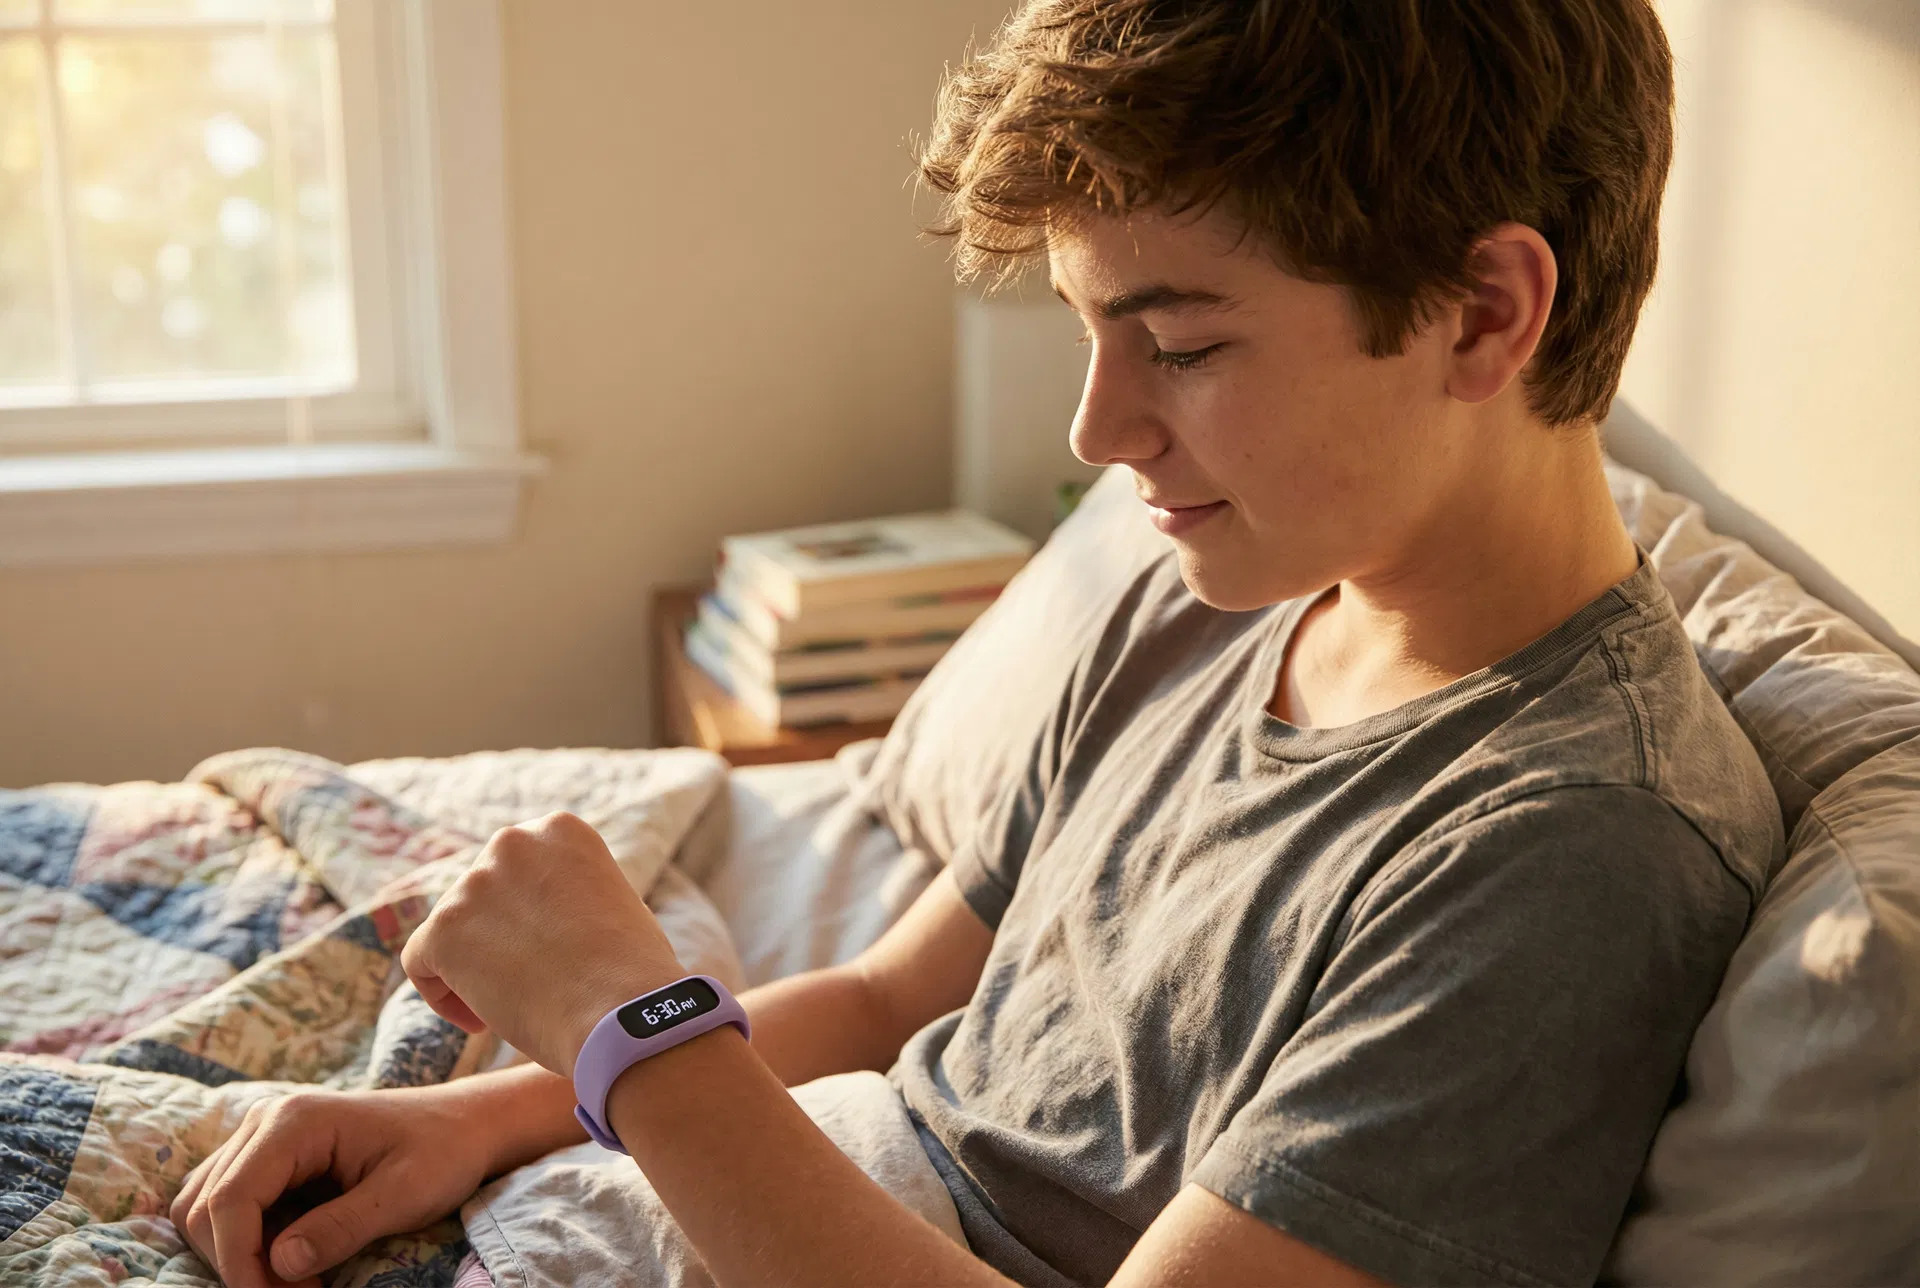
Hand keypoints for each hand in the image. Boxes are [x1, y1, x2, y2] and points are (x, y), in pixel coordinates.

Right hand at [169, 1085, 492, 1287]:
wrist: (463, 1126)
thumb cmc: (443, 1152)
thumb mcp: (406, 1194)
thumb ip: (343, 1227)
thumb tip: (280, 1264)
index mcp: (295, 1121)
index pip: (230, 1200)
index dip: (238, 1262)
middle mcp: (265, 1122)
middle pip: (205, 1208)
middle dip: (241, 1264)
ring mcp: (262, 1139)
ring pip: (207, 1210)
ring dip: (241, 1256)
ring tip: (301, 1281)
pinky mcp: (269, 1160)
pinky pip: (231, 1210)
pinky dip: (252, 1244)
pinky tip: (299, 1259)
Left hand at [402, 811, 685, 1076]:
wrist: (622, 1014)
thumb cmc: (631, 974)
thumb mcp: (612, 903)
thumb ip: (568, 893)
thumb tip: (537, 915)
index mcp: (559, 830)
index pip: (519, 870)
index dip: (527, 916)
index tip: (547, 952)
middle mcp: (513, 842)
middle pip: (482, 896)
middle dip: (497, 938)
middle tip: (527, 982)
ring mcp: (474, 883)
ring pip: (453, 932)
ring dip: (476, 970)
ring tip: (515, 1007)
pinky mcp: (444, 928)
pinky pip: (422, 962)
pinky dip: (443, 996)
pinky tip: (482, 1023)